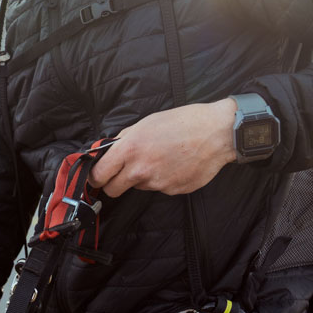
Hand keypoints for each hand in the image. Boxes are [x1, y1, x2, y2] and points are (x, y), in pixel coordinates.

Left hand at [89, 98, 238, 197]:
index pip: (99, 175)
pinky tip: (175, 164)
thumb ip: (124, 139)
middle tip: (122, 174)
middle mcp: (141, 169)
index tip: (97, 177)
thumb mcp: (146, 123)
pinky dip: (163, 179)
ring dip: (143, 177)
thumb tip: (106, 150)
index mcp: (130, 149)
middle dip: (114, 183)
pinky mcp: (173, 191)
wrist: (217, 133)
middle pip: (113, 190)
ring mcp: (158, 183)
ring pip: (139, 186)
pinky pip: (159, 188)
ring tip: (161, 158)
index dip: (95, 178)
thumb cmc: (183, 122)